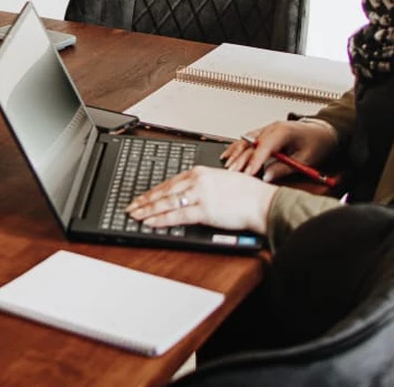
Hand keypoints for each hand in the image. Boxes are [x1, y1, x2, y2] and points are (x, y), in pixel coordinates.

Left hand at [127, 165, 276, 233]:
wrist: (262, 202)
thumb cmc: (248, 194)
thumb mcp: (222, 181)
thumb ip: (204, 185)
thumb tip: (191, 194)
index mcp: (200, 172)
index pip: (170, 182)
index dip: (154, 191)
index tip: (143, 197)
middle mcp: (197, 181)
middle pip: (164, 191)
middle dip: (145, 200)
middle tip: (131, 206)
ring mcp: (199, 195)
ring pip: (166, 202)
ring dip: (147, 210)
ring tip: (135, 215)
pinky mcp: (204, 210)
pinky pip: (176, 215)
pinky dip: (160, 219)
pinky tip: (150, 222)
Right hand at [221, 119, 338, 181]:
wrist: (321, 133)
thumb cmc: (316, 144)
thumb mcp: (305, 160)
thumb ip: (284, 168)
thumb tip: (267, 176)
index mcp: (284, 131)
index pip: (265, 145)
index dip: (255, 160)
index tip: (248, 173)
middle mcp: (272, 128)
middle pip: (252, 144)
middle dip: (241, 160)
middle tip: (233, 174)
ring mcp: (266, 129)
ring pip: (246, 140)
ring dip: (236, 154)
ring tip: (228, 167)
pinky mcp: (263, 133)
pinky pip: (246, 139)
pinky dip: (236, 147)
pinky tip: (228, 155)